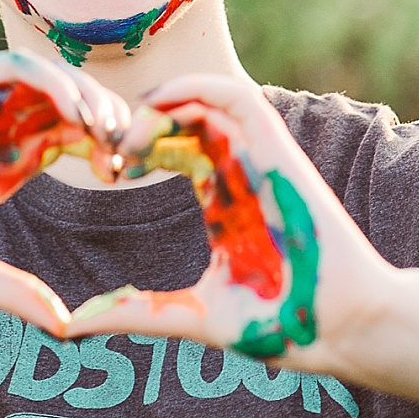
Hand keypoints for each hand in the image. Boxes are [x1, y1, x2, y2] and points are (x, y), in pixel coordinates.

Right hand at [0, 50, 129, 331]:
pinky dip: (48, 80)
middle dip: (111, 119)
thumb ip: (9, 292)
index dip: (111, 149)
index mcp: (3, 165)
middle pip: (73, 104)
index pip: (75, 140)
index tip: (131, 177)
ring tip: (107, 130)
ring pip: (50, 79)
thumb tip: (65, 328)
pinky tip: (71, 109)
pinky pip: (10, 67)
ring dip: (86, 95)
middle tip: (133, 150)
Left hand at [70, 74, 398, 378]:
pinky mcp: (277, 154)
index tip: (107, 170)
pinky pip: (238, 98)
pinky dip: (196, 88)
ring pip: (207, 99)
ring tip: (129, 137)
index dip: (136, 146)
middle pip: (185, 118)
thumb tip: (76, 325)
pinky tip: (159, 107)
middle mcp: (239, 174)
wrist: (341, 329)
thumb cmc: (281, 325)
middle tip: (108, 150)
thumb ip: (136, 311)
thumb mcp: (191, 315)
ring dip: (162, 102)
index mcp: (223, 203)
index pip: (176, 149)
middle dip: (140, 122)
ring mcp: (258, 161)